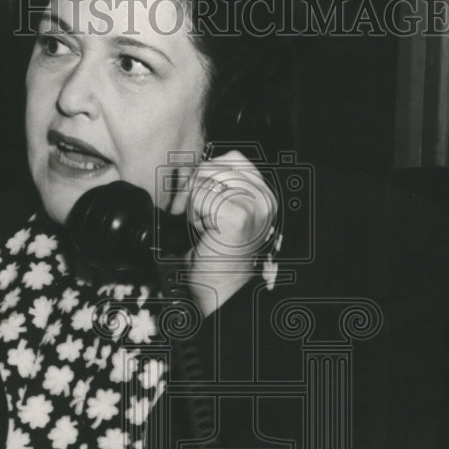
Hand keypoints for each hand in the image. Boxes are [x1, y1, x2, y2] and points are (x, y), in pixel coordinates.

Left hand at [184, 150, 277, 316]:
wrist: (221, 290)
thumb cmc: (216, 256)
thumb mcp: (213, 211)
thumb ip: (207, 185)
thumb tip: (184, 167)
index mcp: (262, 192)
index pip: (230, 158)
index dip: (206, 173)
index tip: (195, 199)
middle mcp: (264, 197)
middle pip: (215, 165)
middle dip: (194, 190)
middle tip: (193, 217)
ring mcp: (255, 205)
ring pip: (206, 181)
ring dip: (194, 205)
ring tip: (203, 226)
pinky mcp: (240, 215)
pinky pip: (202, 198)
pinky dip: (194, 216)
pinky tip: (204, 232)